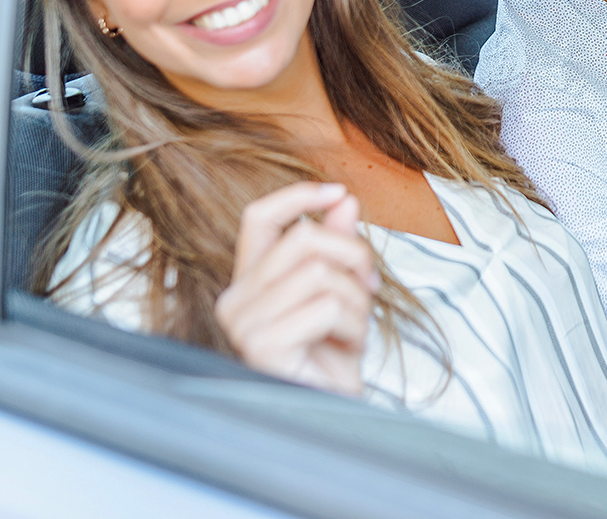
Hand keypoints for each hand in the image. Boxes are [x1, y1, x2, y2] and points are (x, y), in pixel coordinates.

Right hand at [215, 181, 380, 395]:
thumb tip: (344, 199)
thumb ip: (337, 244)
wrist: (332, 414)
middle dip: (352, 255)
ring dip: (357, 299)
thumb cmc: (331, 359)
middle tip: (370, 285)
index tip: (339, 191)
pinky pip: (325, 307)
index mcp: (250, 281)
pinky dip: (353, 325)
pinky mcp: (261, 346)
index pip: (259, 218)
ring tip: (355, 327)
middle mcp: (236, 298)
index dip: (298, 196)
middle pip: (303, 239)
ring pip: (320, 273)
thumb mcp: (341, 290)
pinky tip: (346, 348)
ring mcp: (243, 324)